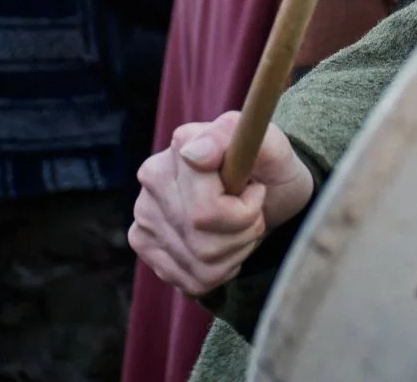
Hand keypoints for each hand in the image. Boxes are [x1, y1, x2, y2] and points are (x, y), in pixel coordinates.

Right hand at [129, 111, 314, 296]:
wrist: (271, 191)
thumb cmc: (271, 166)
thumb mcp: (270, 143)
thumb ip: (233, 135)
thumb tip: (194, 154)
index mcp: (179, 151)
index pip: (205, 213)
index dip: (245, 210)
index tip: (257, 190)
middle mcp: (152, 185)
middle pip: (204, 245)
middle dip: (244, 233)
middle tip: (255, 212)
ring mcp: (145, 218)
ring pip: (200, 267)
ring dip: (236, 253)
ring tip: (242, 227)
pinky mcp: (147, 248)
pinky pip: (191, 281)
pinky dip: (221, 270)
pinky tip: (226, 245)